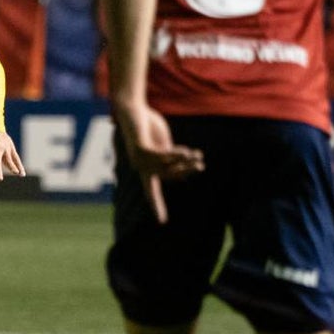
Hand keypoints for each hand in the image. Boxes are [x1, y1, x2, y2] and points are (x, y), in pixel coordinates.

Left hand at [114, 102, 203, 223]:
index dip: (157, 206)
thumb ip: (170, 159)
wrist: (133, 110)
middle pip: (167, 177)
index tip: (161, 223)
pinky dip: (174, 155)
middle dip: (185, 172)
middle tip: (201, 165)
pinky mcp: (140, 148)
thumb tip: (182, 174)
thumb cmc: (147, 126)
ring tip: (197, 155)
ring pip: (166, 167)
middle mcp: (140, 167)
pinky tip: (185, 151)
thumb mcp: (162, 145)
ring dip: (184, 161)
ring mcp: (138, 159)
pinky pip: (161, 157)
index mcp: (145, 169)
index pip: (151, 192)